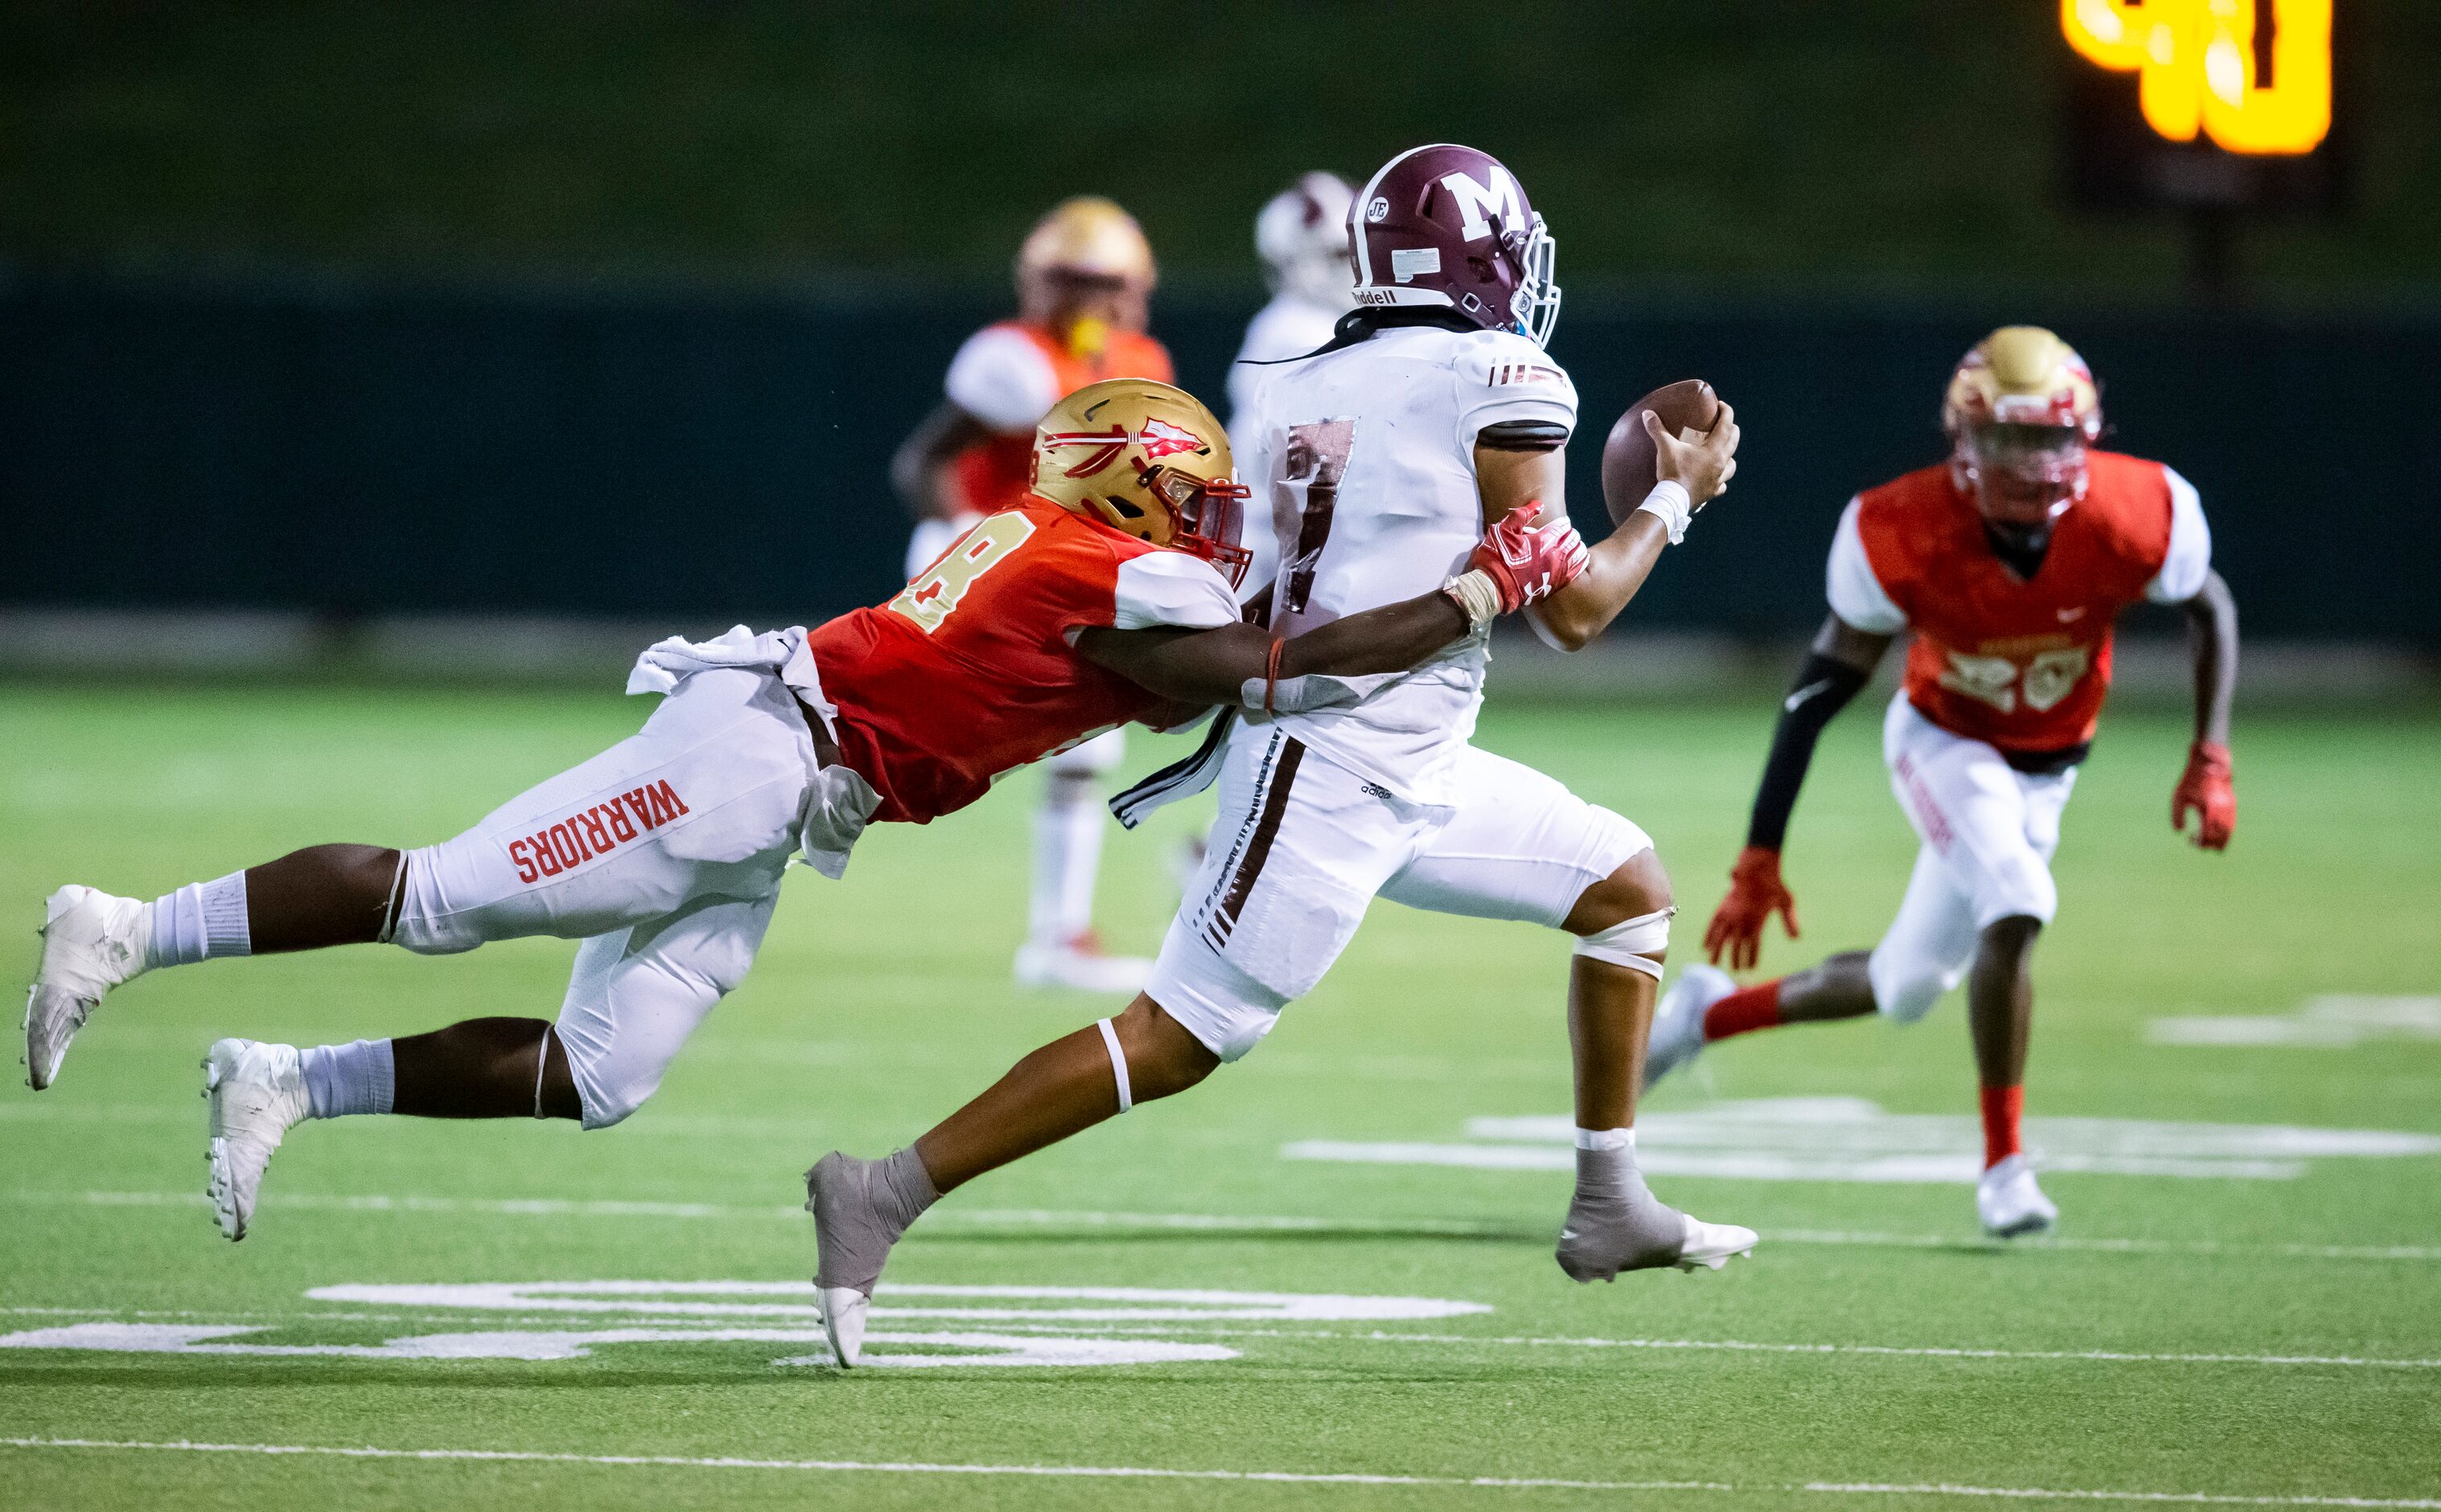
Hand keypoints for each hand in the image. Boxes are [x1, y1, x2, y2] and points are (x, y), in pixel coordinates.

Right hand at [1470, 506, 1589, 612]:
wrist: (1494, 588)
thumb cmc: (1496, 557)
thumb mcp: (1503, 530)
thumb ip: (1522, 515)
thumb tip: (1539, 505)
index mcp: (1543, 540)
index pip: (1562, 527)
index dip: (1563, 523)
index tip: (1563, 522)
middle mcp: (1554, 555)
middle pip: (1572, 540)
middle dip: (1572, 534)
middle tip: (1569, 533)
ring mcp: (1556, 571)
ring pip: (1577, 555)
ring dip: (1578, 547)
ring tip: (1577, 544)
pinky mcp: (1555, 585)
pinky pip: (1575, 572)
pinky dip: (1581, 563)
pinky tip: (1582, 560)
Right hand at [1643, 401, 1739, 505]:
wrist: (1672, 501)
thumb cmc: (1672, 472)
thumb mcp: (1665, 447)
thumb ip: (1658, 429)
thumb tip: (1647, 414)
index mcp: (1714, 450)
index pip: (1727, 425)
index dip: (1726, 412)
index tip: (1721, 405)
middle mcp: (1721, 464)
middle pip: (1734, 442)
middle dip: (1732, 429)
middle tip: (1723, 423)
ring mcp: (1718, 479)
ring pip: (1732, 465)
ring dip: (1729, 456)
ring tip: (1722, 453)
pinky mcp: (1712, 492)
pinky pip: (1722, 485)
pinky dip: (1720, 479)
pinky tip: (1714, 478)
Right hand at [1703, 845, 1797, 970]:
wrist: (1756, 867)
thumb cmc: (1774, 885)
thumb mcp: (1786, 902)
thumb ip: (1790, 921)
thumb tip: (1796, 939)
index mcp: (1757, 920)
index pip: (1753, 945)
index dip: (1751, 957)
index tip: (1751, 967)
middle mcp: (1741, 919)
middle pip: (1736, 944)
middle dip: (1735, 959)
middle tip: (1735, 970)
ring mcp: (1729, 913)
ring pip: (1721, 937)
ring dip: (1717, 951)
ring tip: (1713, 964)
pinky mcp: (1722, 907)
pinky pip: (1712, 925)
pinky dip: (1708, 936)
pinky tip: (1705, 946)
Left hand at [2172, 740, 2234, 849]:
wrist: (2208, 762)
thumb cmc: (2190, 779)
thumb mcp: (2178, 796)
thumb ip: (2177, 814)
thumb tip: (2180, 831)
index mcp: (2207, 806)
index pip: (2207, 832)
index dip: (2201, 841)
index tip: (2191, 840)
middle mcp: (2220, 807)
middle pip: (2220, 834)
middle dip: (2212, 844)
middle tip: (2201, 847)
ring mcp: (2228, 805)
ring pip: (2229, 829)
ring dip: (2222, 840)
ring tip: (2214, 848)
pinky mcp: (2232, 802)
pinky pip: (2232, 821)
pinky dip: (2228, 832)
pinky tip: (2221, 837)